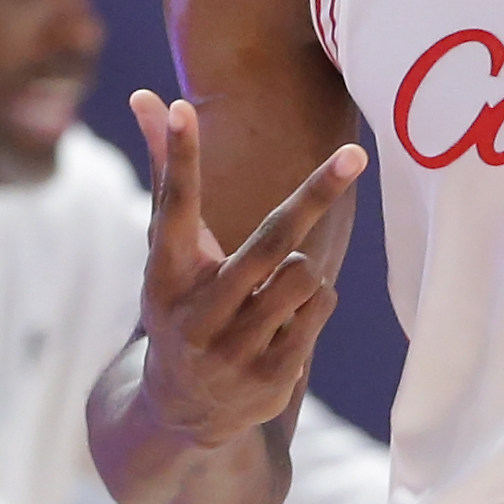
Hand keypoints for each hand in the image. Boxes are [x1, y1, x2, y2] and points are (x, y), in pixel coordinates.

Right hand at [130, 90, 363, 450]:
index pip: (174, 205)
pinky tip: (285, 321)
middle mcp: (196, 314)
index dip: (178, 157)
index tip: (183, 106)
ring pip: (303, 274)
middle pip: (268, 242)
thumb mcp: (170, 249)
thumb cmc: (183, 302)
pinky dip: (315, 300)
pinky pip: (321, 308)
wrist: (184, 408)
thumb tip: (148, 94)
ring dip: (302, 268)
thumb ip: (166, 172)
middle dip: (315, 194)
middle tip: (355, 154)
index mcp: (166, 275)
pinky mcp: (270, 378)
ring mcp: (233, 350)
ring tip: (275, 288)